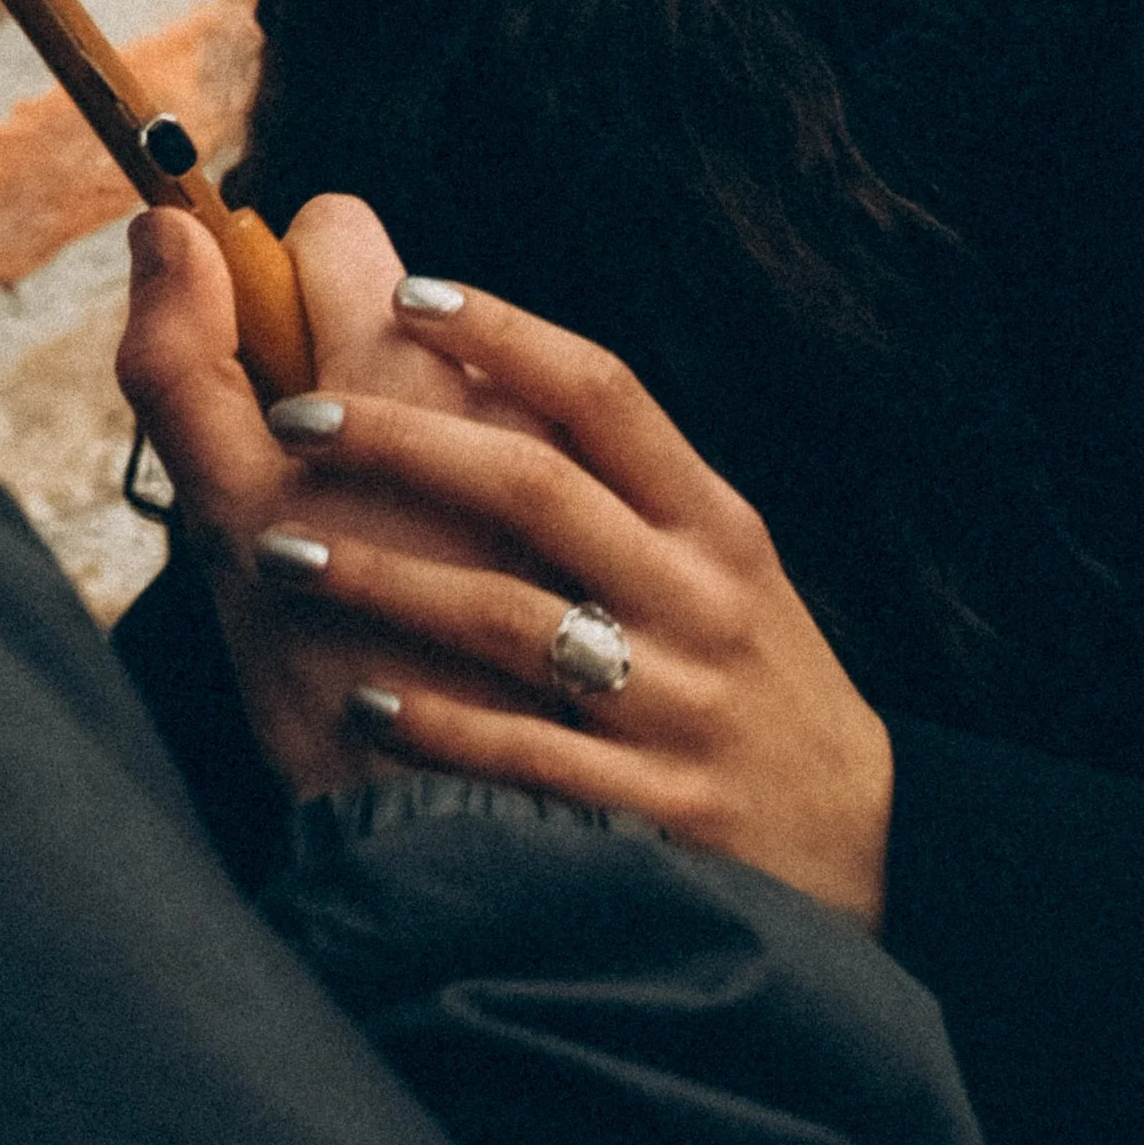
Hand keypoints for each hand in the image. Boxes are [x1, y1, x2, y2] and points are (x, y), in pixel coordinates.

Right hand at [118, 194, 553, 804]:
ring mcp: (580, 461)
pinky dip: (508, 523)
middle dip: (355, 382)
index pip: (334, 232)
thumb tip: (164, 223)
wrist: (488, 851)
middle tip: (318, 492)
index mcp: (395, 364)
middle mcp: (504, 391)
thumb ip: (183, 366)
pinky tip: (473, 606)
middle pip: (407, 314)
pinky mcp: (636, 542)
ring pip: (481, 404)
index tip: (263, 379)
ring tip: (398, 561)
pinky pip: (562, 489)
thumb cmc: (337, 691)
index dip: (283, 287)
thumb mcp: (229, 529)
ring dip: (429, 454)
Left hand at [258, 277, 894, 929]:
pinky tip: (358, 699)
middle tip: (295, 418)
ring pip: (510, 617)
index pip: (604, 392)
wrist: (864, 853)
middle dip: (401, 442)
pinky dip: (436, 722)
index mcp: (714, 522)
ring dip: (382, 578)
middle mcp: (699, 598)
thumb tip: (482, 370)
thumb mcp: (720, 564)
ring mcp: (677, 706)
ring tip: (279, 551)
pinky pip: (523, 751)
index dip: (504, 332)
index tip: (405, 291)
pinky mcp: (653, 810)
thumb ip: (624, 484)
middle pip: (534, 486)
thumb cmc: (750, 680)